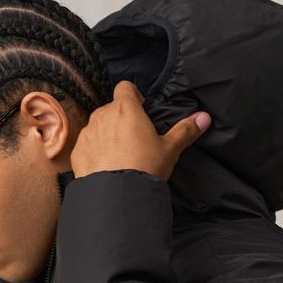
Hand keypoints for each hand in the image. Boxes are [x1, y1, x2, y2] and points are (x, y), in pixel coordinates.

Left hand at [69, 80, 210, 181]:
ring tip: (120, 154)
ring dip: (107, 134)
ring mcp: (88, 133)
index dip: (133, 95)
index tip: (141, 108)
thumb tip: (204, 117)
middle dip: (121, 118)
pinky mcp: (78, 151)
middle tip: (134, 138)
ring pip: (97, 126)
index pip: (125, 87)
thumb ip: (185, 130)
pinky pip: (87, 145)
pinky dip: (94, 151)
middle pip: (111, 108)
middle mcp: (103, 115)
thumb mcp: (169, 149)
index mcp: (126, 109)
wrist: (117, 194)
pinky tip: (105, 166)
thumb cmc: (145, 166)